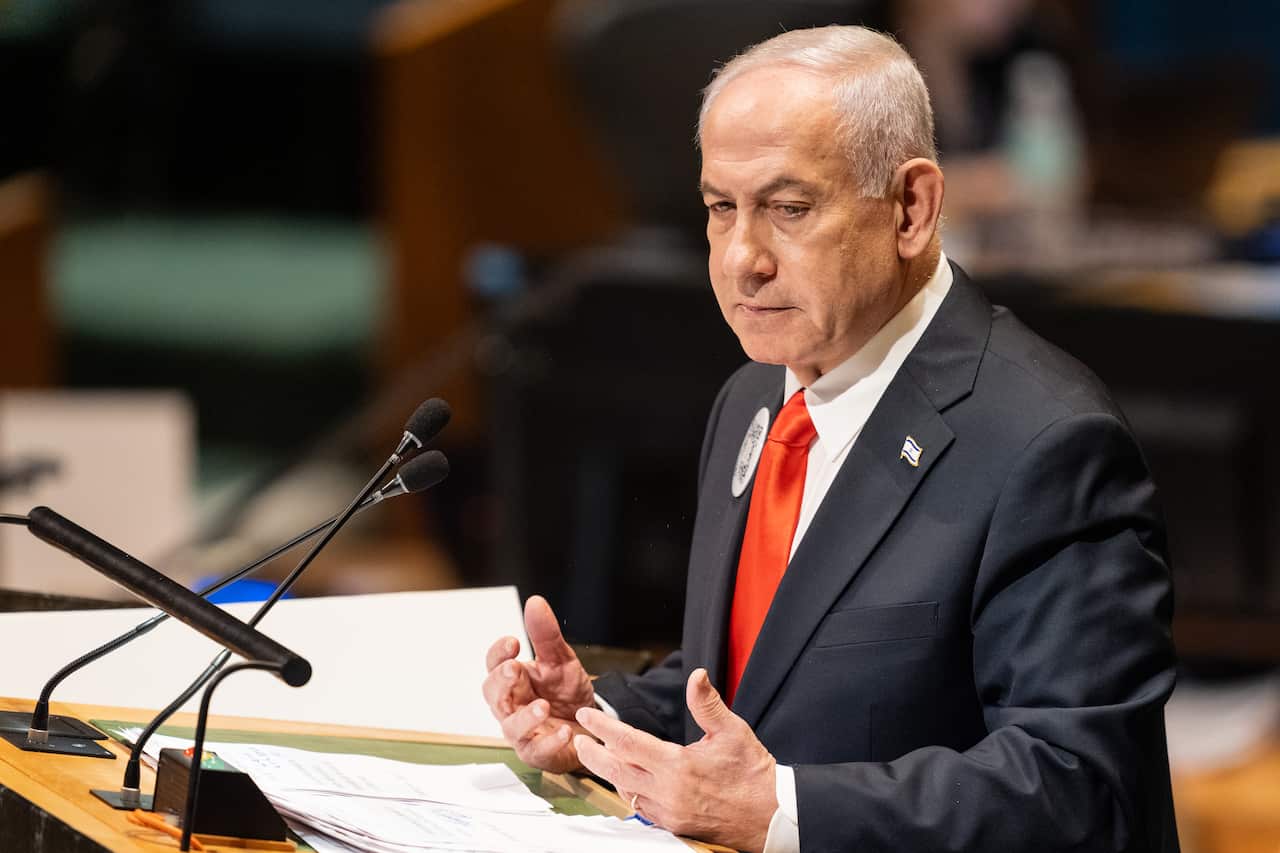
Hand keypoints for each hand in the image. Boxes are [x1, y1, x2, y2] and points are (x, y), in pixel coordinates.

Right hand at [482, 595, 595, 772]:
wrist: (590, 723)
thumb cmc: (566, 692)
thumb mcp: (561, 660)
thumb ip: (546, 635)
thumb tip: (535, 602)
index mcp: (513, 679)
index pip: (494, 664)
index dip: (498, 653)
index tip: (513, 641)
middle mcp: (511, 705)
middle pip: (493, 694)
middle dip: (501, 682)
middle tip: (514, 669)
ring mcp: (522, 731)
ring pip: (511, 726)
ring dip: (526, 716)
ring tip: (543, 706)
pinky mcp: (538, 753)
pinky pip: (538, 750)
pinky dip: (551, 742)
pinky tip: (567, 731)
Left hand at [574, 668, 776, 852]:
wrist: (771, 815)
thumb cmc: (753, 773)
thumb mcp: (732, 731)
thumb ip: (707, 703)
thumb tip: (696, 675)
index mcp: (678, 766)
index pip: (627, 742)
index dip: (602, 727)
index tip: (586, 716)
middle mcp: (668, 792)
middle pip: (615, 770)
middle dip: (592, 754)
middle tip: (577, 740)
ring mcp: (669, 812)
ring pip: (625, 791)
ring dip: (608, 773)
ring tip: (596, 756)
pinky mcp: (674, 825)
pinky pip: (640, 808)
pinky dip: (628, 792)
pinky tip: (625, 781)